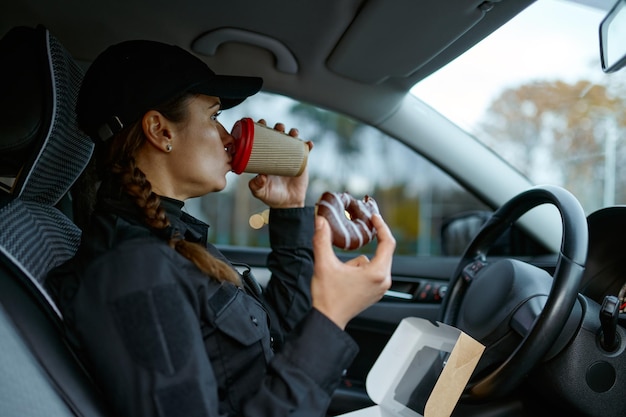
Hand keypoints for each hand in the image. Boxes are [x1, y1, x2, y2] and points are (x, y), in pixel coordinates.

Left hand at [248, 120, 311, 207]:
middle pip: (278, 135)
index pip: (262, 139)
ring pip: (292, 140)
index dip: (261, 129)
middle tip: (279, 128)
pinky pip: (305, 151)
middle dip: (278, 128)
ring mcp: (290, 157)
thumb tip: (261, 176)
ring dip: (293, 133)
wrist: (288, 203)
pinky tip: (308, 144)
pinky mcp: (302, 162)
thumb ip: (257, 185)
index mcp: (265, 157)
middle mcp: (277, 154)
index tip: (261, 123)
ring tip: (293, 133)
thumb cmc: (271, 196)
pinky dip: (308, 145)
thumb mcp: (260, 191)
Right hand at [311, 214, 395, 328]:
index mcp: (377, 273)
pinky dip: (360, 269)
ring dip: (359, 261)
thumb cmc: (328, 297)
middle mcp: (383, 281)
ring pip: (373, 263)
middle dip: (367, 244)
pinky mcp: (374, 293)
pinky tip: (346, 277)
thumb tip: (320, 221)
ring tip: (342, 272)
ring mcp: (380, 289)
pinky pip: (371, 272)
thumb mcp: (324, 264)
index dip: (381, 226)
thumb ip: (322, 239)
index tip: (374, 217)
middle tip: (358, 232)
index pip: (388, 243)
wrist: (327, 320)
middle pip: (382, 252)